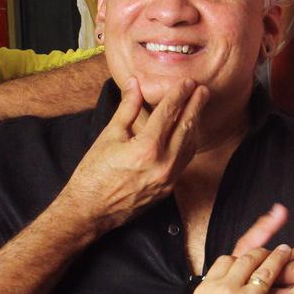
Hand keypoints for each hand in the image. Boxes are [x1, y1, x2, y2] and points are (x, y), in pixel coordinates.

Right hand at [56, 77, 206, 232]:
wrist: (91, 210)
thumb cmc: (94, 173)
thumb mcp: (109, 136)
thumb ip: (126, 108)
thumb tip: (135, 83)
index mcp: (147, 148)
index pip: (169, 114)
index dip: (179, 95)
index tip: (187, 83)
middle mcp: (163, 165)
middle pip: (186, 128)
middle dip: (196, 106)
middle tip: (203, 90)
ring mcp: (168, 180)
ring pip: (189, 146)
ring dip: (194, 125)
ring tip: (198, 107)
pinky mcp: (167, 190)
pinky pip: (183, 162)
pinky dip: (187, 144)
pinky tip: (187, 133)